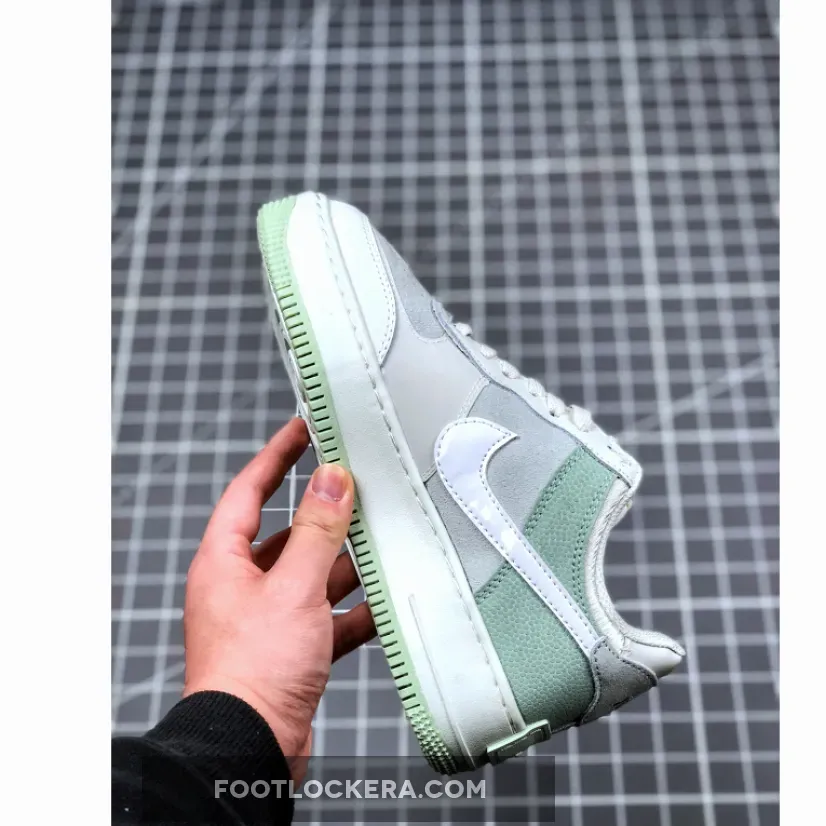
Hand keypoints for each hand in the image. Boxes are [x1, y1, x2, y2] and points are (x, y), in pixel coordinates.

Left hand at [182, 418, 375, 779]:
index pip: (249, 490)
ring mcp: (267, 619)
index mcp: (225, 562)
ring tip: (383, 543)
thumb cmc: (252, 672)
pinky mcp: (291, 650)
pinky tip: (384, 604)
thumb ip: (317, 531)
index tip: (303, 427)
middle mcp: (242, 586)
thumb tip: (331, 479)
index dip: (276, 455)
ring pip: (312, 577)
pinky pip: (327, 619)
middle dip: (325, 515)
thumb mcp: (292, 587)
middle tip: (359, 487)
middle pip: (288, 534)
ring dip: (345, 566)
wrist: (247, 751)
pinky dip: (354, 612)